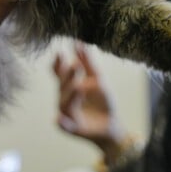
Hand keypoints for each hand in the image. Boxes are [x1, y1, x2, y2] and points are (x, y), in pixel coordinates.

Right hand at [53, 44, 123, 163]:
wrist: (112, 124)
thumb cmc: (102, 100)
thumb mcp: (98, 78)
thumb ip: (87, 62)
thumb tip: (78, 42)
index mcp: (70, 85)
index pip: (59, 73)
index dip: (58, 64)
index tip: (60, 53)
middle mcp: (65, 98)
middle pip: (62, 86)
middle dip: (68, 77)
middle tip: (75, 67)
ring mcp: (67, 113)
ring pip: (64, 103)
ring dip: (70, 96)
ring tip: (79, 87)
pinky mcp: (73, 128)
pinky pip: (64, 126)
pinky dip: (61, 122)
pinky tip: (58, 118)